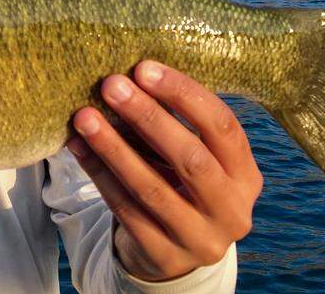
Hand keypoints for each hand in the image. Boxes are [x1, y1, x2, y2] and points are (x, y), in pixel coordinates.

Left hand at [65, 61, 261, 281]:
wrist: (177, 252)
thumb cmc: (181, 186)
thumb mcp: (195, 158)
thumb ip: (174, 124)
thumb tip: (129, 76)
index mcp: (246, 176)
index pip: (223, 126)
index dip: (184, 94)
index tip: (144, 68)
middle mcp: (232, 211)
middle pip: (192, 158)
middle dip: (148, 117)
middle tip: (112, 85)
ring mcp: (200, 239)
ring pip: (152, 188)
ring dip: (113, 147)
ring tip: (84, 116)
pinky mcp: (164, 256)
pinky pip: (126, 210)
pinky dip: (99, 175)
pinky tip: (78, 148)